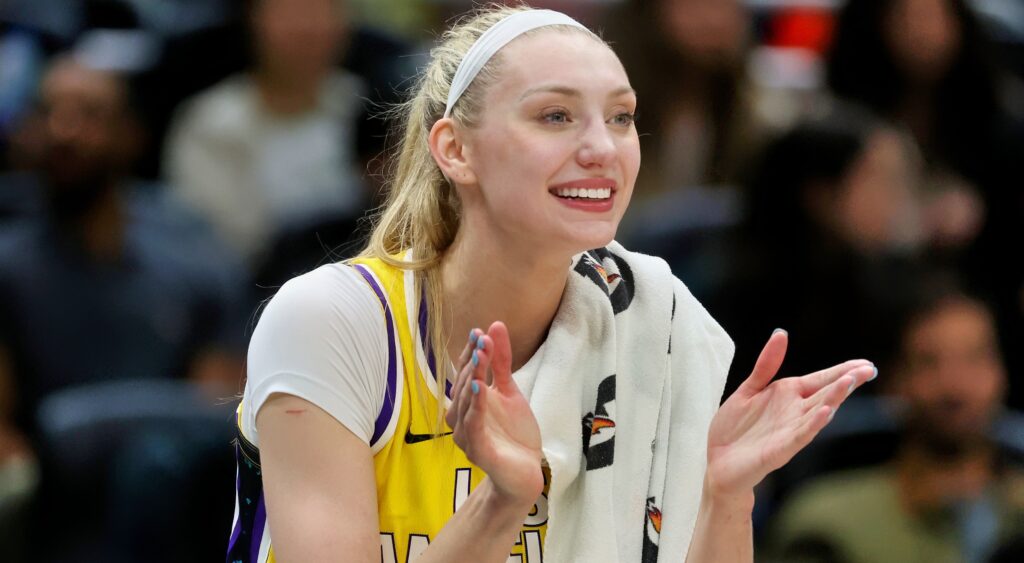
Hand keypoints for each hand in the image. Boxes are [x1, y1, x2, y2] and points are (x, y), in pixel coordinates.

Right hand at [446, 322, 543, 504]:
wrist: (527, 470)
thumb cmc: (514, 433)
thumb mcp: (510, 391)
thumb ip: (501, 362)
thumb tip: (494, 325)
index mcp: (469, 402)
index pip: (465, 373)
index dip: (471, 353)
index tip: (479, 331)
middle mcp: (463, 418)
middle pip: (464, 386)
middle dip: (473, 362)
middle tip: (482, 340)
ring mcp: (468, 435)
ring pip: (465, 404)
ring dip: (472, 380)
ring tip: (481, 358)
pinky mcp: (478, 451)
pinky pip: (474, 427)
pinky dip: (475, 408)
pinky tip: (482, 390)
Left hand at [704, 330, 876, 498]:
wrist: (717, 463)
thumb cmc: (734, 429)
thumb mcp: (749, 389)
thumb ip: (767, 365)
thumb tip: (782, 333)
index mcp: (788, 395)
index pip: (821, 379)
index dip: (842, 371)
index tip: (865, 363)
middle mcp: (794, 412)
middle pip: (825, 393)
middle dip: (846, 381)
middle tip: (869, 369)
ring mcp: (790, 431)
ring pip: (817, 412)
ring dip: (833, 398)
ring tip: (849, 382)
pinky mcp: (780, 450)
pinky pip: (800, 435)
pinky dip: (813, 424)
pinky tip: (826, 412)